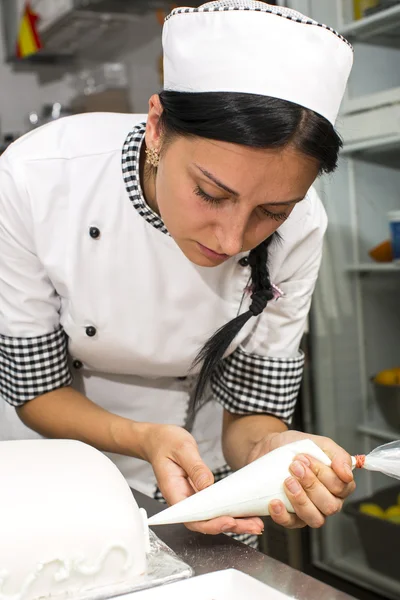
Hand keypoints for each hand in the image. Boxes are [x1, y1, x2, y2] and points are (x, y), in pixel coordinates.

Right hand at [143, 423, 263, 535]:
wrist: (158, 440)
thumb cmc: (166, 443)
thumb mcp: (183, 449)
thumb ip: (195, 467)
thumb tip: (208, 485)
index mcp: (173, 492)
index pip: (192, 518)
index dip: (211, 524)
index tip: (228, 521)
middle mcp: (182, 499)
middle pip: (205, 522)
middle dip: (230, 526)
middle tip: (253, 527)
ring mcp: (190, 498)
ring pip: (211, 517)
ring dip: (234, 522)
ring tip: (255, 524)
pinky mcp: (198, 493)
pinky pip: (213, 506)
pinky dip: (229, 510)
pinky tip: (245, 512)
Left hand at [247, 430, 355, 528]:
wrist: (270, 447)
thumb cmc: (297, 447)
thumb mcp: (321, 443)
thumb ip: (339, 456)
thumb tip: (347, 473)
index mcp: (339, 484)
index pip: (341, 487)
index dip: (324, 474)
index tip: (305, 458)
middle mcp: (328, 501)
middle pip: (329, 505)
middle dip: (311, 484)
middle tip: (295, 466)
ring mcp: (310, 511)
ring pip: (315, 518)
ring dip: (300, 500)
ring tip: (287, 481)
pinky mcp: (292, 517)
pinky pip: (291, 524)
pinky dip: (282, 515)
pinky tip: (275, 502)